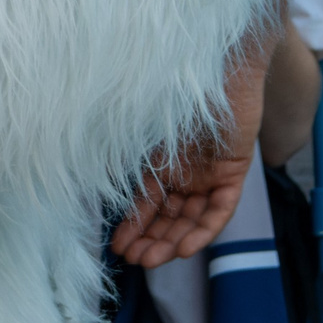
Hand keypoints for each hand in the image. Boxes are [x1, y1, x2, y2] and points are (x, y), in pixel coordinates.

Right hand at [111, 42, 267, 267]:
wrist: (217, 61)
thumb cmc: (172, 85)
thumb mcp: (140, 126)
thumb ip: (126, 154)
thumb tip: (88, 173)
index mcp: (159, 160)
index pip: (146, 202)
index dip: (133, 225)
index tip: (117, 247)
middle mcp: (184, 170)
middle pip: (169, 215)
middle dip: (151, 239)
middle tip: (135, 261)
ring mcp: (209, 172)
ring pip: (192, 218)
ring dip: (174, 241)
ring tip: (155, 260)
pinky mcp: (234, 171)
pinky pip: (220, 209)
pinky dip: (204, 229)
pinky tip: (187, 247)